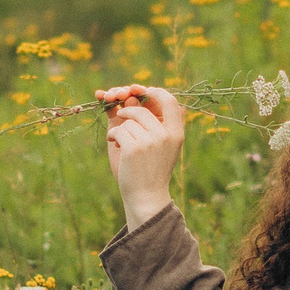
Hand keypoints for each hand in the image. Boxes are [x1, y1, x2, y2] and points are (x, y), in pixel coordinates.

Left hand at [100, 85, 182, 229]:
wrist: (146, 197)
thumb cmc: (151, 171)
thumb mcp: (163, 146)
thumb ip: (158, 122)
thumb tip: (145, 94)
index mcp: (176, 133)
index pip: (169, 100)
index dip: (154, 92)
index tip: (142, 94)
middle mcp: (166, 135)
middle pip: (141, 109)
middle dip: (127, 111)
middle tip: (120, 117)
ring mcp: (151, 141)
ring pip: (128, 120)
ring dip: (120, 127)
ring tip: (120, 140)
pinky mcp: (134, 147)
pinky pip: (118, 129)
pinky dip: (113, 135)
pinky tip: (116, 144)